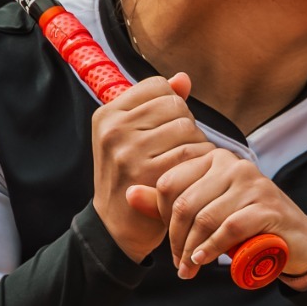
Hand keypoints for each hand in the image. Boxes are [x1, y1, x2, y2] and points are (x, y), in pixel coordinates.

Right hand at [91, 73, 214, 261]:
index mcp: (108, 115)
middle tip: (176, 150)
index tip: (164, 128)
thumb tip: (184, 79)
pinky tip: (190, 176)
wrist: (117, 226)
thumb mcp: (131, 137)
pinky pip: (191, 152)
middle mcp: (114, 129)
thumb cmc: (130, 176)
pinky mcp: (148, 172)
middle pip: (175, 105)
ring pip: (186, 127)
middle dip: (185, 126)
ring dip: (195, 144)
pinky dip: (199, 164)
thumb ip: (157, 106)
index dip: (171, 105)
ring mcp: (129, 150)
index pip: (157, 86)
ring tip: (183, 163)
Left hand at [148, 147, 306, 280]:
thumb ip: (168, 204)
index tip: (170, 245)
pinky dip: (213, 247)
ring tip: (191, 268)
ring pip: (205, 217)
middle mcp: (232, 164)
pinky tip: (206, 259)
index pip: (169, 183)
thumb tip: (129, 193)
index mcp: (212, 158)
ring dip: (193, 249)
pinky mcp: (267, 205)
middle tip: (179, 265)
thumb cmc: (246, 226)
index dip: (162, 219)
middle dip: (176, 240)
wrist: (296, 241)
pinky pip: (230, 226)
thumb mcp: (205, 212)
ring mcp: (252, 182)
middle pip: (185, 203)